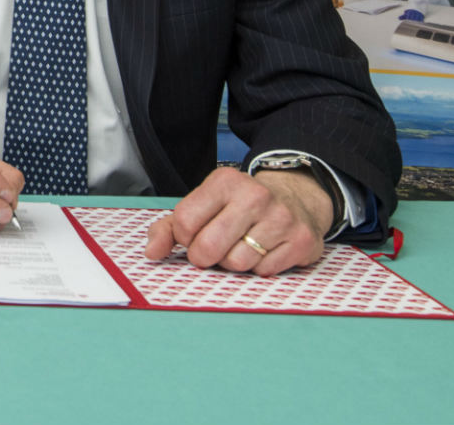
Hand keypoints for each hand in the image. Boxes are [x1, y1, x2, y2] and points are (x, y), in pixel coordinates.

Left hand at [143, 166, 332, 275]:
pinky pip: (264, 272)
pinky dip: (259, 268)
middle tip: (213, 249)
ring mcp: (281, 218)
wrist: (296, 198)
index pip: (184, 222)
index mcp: (224, 182)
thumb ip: (169, 227)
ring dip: (233, 263)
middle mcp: (255, 196)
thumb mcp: (203, 205)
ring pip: (237, 264)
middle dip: (205, 256)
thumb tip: (152, 252)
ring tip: (242, 246)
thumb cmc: (238, 206)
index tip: (194, 235)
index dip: (184, 238)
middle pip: (208, 248)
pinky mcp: (301, 241)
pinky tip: (265, 250)